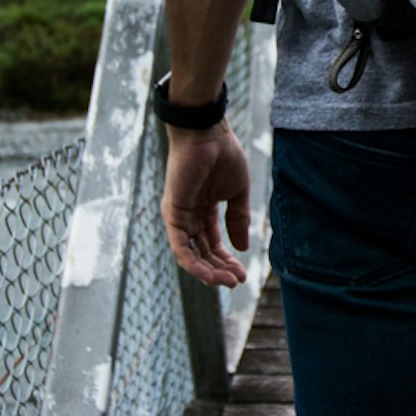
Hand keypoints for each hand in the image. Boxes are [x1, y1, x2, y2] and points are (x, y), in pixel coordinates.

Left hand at [164, 125, 254, 288]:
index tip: (243, 275)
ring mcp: (179, 216)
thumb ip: (238, 219)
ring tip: (226, 281)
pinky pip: (179, 246)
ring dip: (207, 271)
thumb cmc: (223, 154)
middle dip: (220, 270)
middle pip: (202, 252)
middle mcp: (189, 216)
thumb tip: (242, 248)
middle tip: (237, 281)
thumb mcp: (237, 193)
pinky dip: (192, 263)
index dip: (228, 261)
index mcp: (204, 210)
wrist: (208, 133)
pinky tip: (207, 274)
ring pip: (190, 254)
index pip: (213, 244)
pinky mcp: (172, 213)